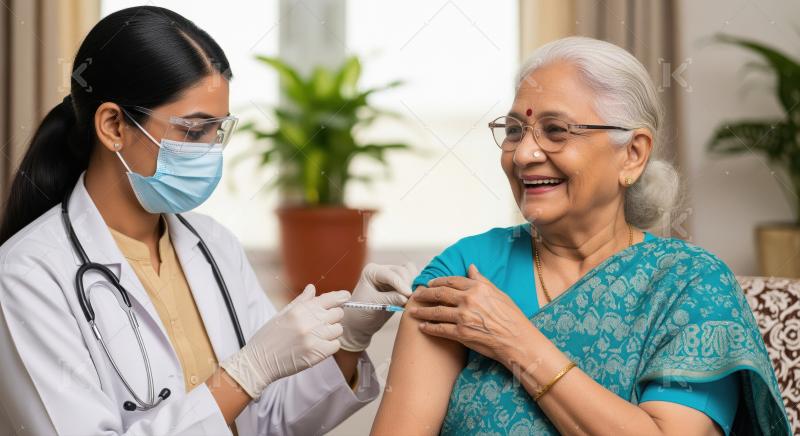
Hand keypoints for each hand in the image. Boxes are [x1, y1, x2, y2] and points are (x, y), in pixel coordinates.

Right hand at [220, 284, 348, 398]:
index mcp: (299, 309)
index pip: (329, 298)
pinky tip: (319, 346)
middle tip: (323, 322)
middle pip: (337, 313)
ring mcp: (313, 337)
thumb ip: (301, 301)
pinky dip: (330, 345)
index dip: (340, 297)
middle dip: (333, 317)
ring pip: (338, 329)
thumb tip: (312, 288)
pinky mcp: (317, 353)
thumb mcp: (282, 314)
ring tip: (318, 336)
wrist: (258, 361)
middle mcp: (308, 321)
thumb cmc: (269, 337)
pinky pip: (335, 345)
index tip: (345, 297)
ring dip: (331, 332)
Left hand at [339, 262, 417, 351]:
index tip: (408, 295)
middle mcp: (382, 270)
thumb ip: (390, 299)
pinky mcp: (399, 284)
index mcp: (372, 271)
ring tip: (411, 299)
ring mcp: (391, 276)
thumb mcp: (374, 305)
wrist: (359, 323)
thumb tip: (406, 297)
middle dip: (407, 285)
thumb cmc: (361, 313)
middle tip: (410, 300)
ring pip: (410, 274)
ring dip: (412, 285)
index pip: (391, 274)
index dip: (401, 284)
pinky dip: (414, 287)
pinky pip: (412, 280)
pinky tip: (413, 298)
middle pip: (402, 271)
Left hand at [408, 264, 533, 365]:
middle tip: (416, 295)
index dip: (438, 282)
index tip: (430, 284)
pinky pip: (440, 329)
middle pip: (439, 294)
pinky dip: (429, 327)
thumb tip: (471, 267)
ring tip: (413, 311)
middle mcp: (469, 299)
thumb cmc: (512, 318)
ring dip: (422, 311)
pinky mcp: (461, 333)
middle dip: (425, 294)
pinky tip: (422, 327)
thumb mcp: (498, 293)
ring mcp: (464, 316)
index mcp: (478, 288)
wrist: (517, 340)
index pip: (452, 281)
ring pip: (436, 311)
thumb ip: (482, 280)